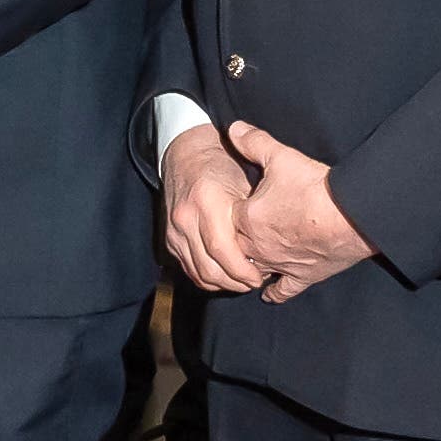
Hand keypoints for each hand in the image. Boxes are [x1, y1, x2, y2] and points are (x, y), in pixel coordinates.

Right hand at [160, 125, 269, 296]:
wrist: (186, 157)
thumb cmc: (222, 167)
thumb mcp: (246, 181)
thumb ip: (253, 215)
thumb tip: (270, 249)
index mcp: (207, 201)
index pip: (222, 249)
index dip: (242, 270)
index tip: (261, 277)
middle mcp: (186, 218)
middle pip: (209, 267)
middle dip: (235, 282)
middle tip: (255, 283)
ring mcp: (174, 230)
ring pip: (197, 273)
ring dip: (222, 283)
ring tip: (242, 282)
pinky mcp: (169, 239)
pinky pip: (188, 268)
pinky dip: (208, 278)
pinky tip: (225, 276)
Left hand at [222, 122, 372, 300]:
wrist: (351, 214)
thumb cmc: (315, 187)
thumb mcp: (281, 157)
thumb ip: (254, 142)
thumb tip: (233, 128)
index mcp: (247, 219)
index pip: (225, 218)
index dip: (225, 211)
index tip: (227, 205)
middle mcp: (258, 247)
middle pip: (235, 246)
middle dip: (232, 241)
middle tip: (229, 236)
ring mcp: (279, 264)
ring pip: (253, 270)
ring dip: (247, 266)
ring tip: (243, 263)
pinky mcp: (303, 276)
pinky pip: (283, 290)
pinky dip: (274, 292)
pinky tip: (268, 294)